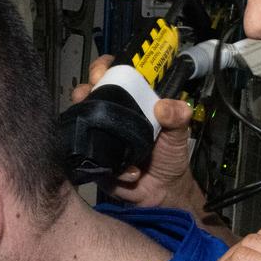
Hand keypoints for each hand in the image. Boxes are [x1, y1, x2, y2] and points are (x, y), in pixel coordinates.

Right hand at [70, 54, 201, 210]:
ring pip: (81, 117)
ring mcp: (101, 134)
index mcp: (135, 102)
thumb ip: (178, 118)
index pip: (116, 74)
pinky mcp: (93, 156)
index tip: (104, 70)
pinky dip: (101, 156)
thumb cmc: (170, 158)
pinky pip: (86, 150)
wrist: (161, 193)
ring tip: (88, 115)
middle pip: (91, 91)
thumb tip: (166, 107)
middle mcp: (114, 114)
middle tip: (89, 90)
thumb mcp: (179, 135)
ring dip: (80, 113)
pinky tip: (124, 168)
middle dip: (85, 86)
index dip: (106, 66)